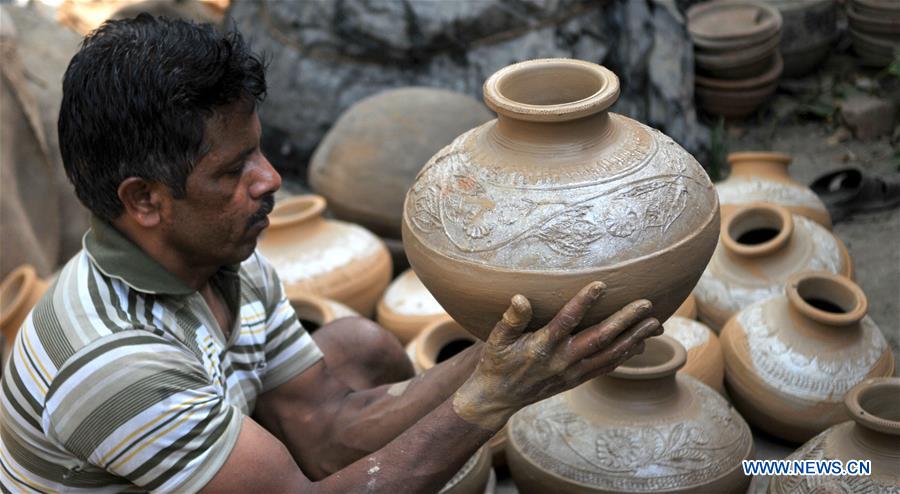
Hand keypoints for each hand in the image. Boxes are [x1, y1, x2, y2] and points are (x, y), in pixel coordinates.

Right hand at [452, 281, 661, 429]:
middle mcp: (562, 361)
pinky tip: (640, 343)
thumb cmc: (496, 362)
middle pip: (600, 339)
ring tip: (656, 323)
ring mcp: (572, 373)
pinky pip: (606, 366)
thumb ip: (511, 319)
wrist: (498, 398)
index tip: (601, 285)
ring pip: (609, 355)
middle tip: (646, 304)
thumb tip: (520, 297)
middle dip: (625, 321)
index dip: (583, 302)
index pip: (566, 322)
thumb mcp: (495, 339)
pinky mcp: (577, 380)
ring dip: (634, 339)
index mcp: (541, 347)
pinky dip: (625, 355)